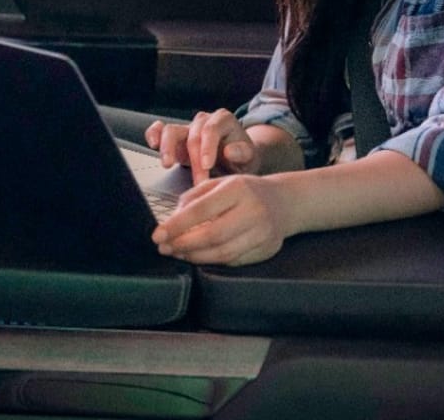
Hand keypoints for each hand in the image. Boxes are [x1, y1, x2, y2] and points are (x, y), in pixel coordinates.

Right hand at [145, 109, 260, 186]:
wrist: (237, 161)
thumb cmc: (242, 158)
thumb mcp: (250, 157)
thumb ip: (242, 153)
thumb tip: (229, 151)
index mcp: (223, 120)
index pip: (211, 130)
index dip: (207, 147)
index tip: (207, 165)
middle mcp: (204, 121)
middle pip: (192, 135)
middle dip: (194, 160)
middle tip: (199, 180)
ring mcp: (188, 128)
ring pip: (171, 130)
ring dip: (168, 148)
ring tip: (167, 164)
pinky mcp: (175, 138)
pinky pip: (160, 130)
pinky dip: (154, 134)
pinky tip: (152, 144)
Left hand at [152, 174, 290, 265]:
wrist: (285, 202)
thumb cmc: (246, 191)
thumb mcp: (221, 183)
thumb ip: (195, 197)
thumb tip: (173, 218)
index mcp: (238, 188)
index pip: (201, 210)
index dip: (176, 225)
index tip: (158, 235)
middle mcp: (252, 210)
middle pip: (212, 235)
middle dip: (183, 244)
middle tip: (164, 248)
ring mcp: (262, 232)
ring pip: (223, 253)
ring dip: (196, 256)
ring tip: (179, 253)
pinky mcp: (267, 249)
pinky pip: (234, 261)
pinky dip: (213, 261)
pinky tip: (200, 257)